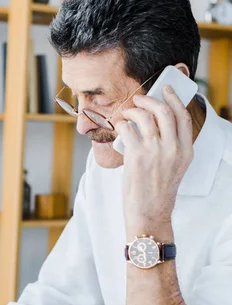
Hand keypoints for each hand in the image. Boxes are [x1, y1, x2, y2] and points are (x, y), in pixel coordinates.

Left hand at [114, 85, 192, 232]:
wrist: (149, 213)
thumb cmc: (158, 192)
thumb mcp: (174, 168)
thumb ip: (171, 147)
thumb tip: (154, 123)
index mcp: (186, 151)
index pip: (183, 116)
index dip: (174, 99)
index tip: (166, 90)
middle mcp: (173, 148)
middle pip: (164, 111)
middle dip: (149, 99)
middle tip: (139, 99)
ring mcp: (155, 150)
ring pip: (144, 116)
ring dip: (132, 111)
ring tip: (127, 114)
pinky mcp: (137, 155)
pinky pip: (127, 129)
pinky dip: (121, 124)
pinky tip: (119, 127)